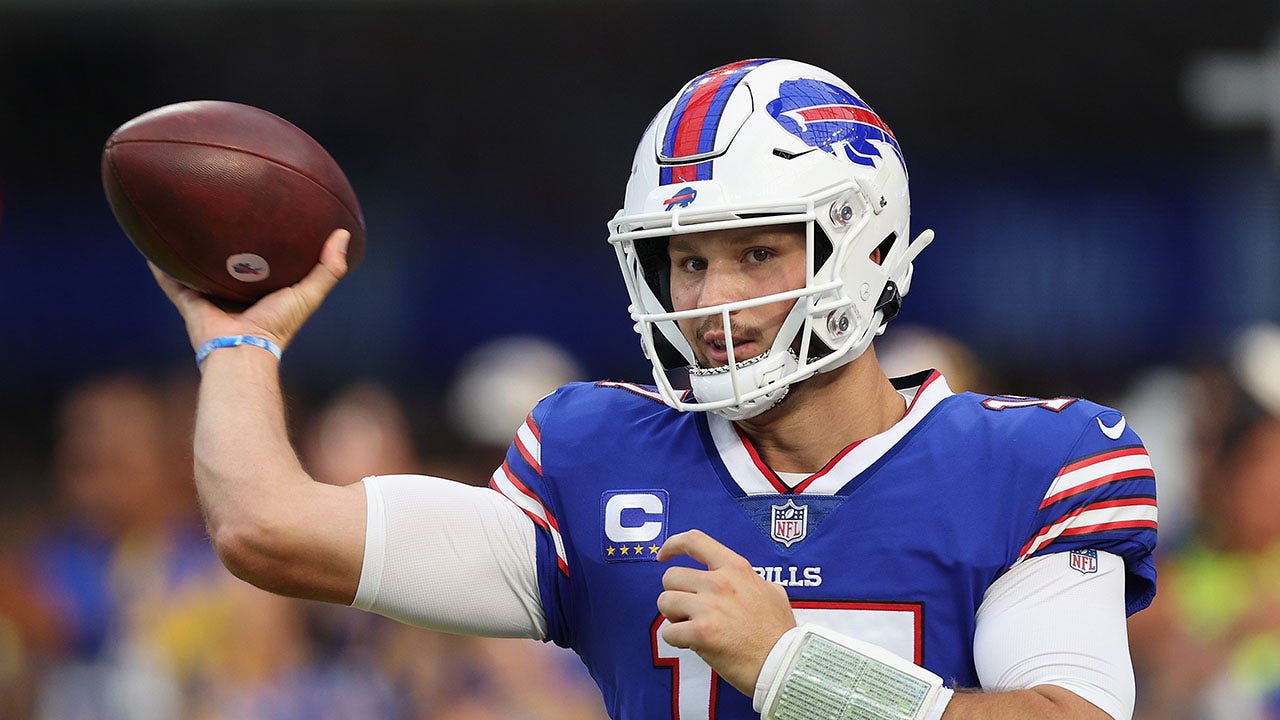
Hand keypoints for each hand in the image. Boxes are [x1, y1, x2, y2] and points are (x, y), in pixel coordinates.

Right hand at [150, 229, 351, 352]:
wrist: (244, 351)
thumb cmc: (278, 326)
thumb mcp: (309, 294)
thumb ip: (328, 268)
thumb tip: (343, 234)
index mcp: (261, 290)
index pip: (263, 261)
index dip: (265, 241)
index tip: (265, 215)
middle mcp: (234, 292)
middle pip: (227, 260)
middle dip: (224, 240)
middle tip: (221, 209)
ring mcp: (210, 297)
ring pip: (196, 267)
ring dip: (188, 249)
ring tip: (180, 219)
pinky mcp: (189, 302)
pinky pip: (170, 280)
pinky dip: (160, 266)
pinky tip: (150, 245)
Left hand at [656, 529, 795, 696]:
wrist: (785, 663)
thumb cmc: (779, 632)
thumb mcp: (772, 591)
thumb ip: (751, 581)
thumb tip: (743, 581)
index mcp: (735, 568)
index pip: (694, 541)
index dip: (672, 545)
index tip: (664, 556)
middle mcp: (719, 583)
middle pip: (671, 577)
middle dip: (675, 595)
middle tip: (689, 611)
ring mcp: (709, 607)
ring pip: (664, 602)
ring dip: (673, 617)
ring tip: (692, 627)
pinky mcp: (701, 633)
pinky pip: (668, 632)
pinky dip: (676, 640)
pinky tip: (693, 644)